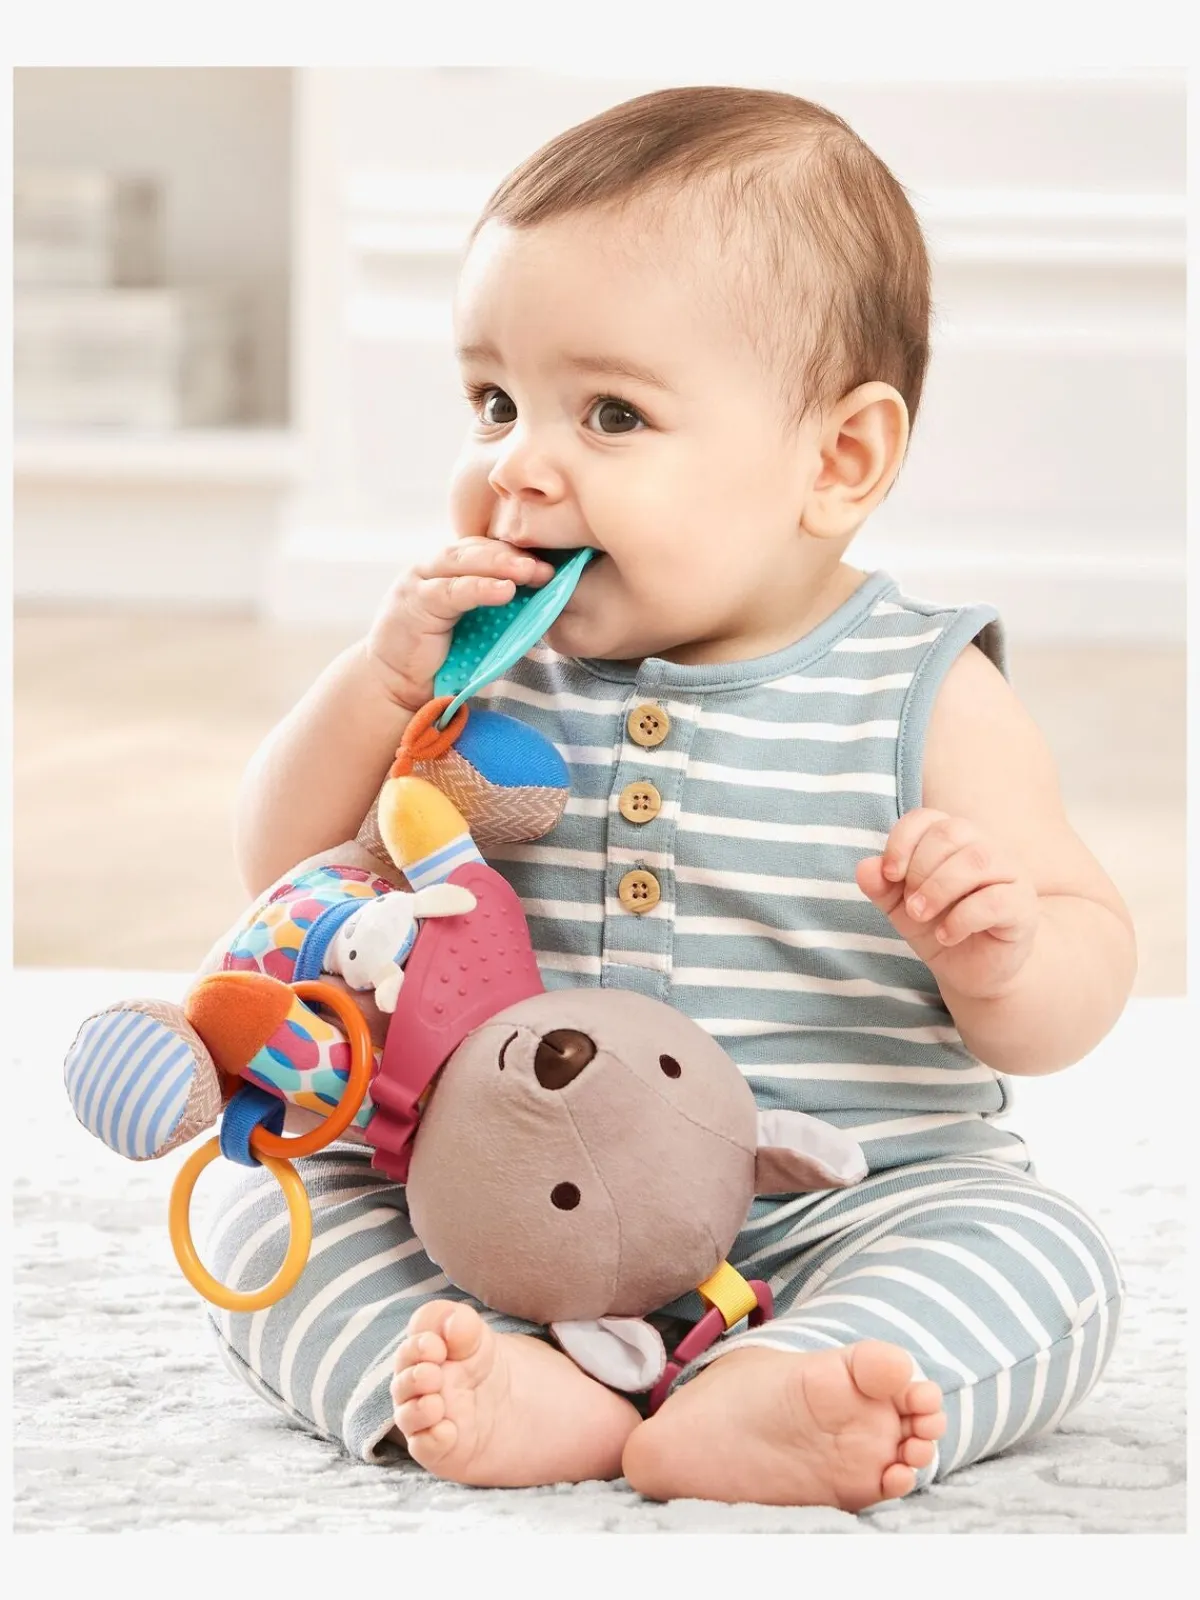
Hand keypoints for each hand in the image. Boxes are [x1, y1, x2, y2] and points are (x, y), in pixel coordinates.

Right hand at [363, 537, 556, 711]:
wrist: (394, 686)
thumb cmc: (438, 659)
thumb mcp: (471, 625)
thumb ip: (495, 607)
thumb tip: (543, 601)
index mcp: (447, 569)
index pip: (485, 547)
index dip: (516, 551)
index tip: (551, 559)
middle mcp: (431, 568)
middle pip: (476, 548)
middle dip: (513, 554)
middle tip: (547, 565)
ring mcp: (419, 582)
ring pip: (463, 561)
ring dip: (500, 565)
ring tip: (532, 572)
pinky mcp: (413, 603)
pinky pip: (451, 591)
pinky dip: (480, 588)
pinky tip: (505, 591)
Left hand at [855, 809, 1040, 999]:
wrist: (974, 972)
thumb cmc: (939, 927)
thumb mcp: (901, 909)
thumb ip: (882, 887)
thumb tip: (865, 867)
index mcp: (954, 840)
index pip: (927, 818)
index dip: (902, 841)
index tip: (890, 874)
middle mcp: (985, 848)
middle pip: (951, 833)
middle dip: (920, 869)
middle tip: (910, 905)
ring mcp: (1011, 875)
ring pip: (977, 860)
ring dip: (938, 889)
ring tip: (920, 916)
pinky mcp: (1024, 907)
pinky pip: (996, 900)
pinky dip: (962, 918)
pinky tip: (945, 936)